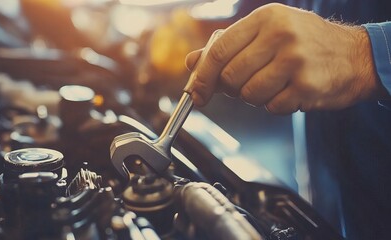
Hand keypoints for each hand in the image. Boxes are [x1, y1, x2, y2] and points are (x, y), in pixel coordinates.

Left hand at [185, 3, 386, 113]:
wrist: (354, 56)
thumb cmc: (305, 44)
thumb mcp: (267, 33)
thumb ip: (228, 47)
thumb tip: (191, 62)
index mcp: (265, 18)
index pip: (219, 51)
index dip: (202, 76)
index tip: (196, 93)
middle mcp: (280, 35)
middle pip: (231, 76)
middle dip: (232, 88)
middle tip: (246, 84)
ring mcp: (295, 61)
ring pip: (248, 95)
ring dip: (255, 97)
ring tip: (274, 84)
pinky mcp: (306, 86)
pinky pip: (271, 107)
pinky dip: (275, 105)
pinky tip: (289, 91)